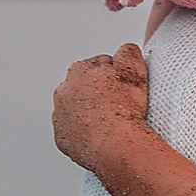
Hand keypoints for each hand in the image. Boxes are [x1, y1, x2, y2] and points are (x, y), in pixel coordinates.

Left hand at [53, 43, 152, 169]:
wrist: (115, 145)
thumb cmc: (123, 107)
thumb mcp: (134, 67)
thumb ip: (128, 51)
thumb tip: (125, 51)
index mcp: (78, 71)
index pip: (100, 64)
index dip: (117, 73)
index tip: (126, 84)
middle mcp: (63, 93)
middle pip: (86, 87)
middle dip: (101, 91)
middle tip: (121, 102)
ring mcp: (61, 118)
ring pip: (79, 110)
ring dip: (93, 112)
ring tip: (114, 120)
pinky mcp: (64, 140)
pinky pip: (76, 133)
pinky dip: (88, 133)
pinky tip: (105, 135)